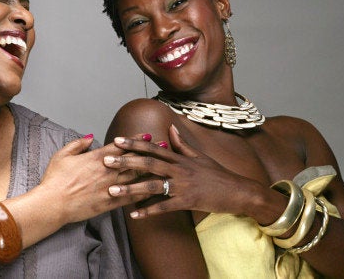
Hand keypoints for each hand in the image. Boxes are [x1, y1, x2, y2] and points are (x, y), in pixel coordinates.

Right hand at [38, 133, 154, 223]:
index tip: (147, 134)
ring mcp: (111, 187)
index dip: (136, 139)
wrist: (53, 204)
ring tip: (164, 164)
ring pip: (136, 176)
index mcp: (97, 158)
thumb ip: (78, 144)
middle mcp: (108, 171)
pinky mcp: (110, 203)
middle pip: (134, 159)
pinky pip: (131, 196)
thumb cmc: (55, 180)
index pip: (122, 146)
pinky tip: (153, 190)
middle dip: (150, 151)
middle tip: (164, 145)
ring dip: (151, 169)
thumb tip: (90, 137)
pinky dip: (143, 192)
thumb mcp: (62, 155)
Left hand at [105, 125, 259, 217]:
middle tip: (106, 161)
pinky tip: (133, 215)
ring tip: (112, 190)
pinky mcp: (187, 201)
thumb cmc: (217, 174)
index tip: (117, 141)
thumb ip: (182, 144)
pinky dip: (148, 211)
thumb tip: (171, 128)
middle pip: (148, 164)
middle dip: (126, 162)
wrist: (238, 191)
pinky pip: (164, 207)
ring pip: (153, 186)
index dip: (134, 144)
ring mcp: (183, 186)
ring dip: (131, 188)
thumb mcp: (200, 156)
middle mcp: (179, 169)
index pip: (153, 148)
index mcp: (180, 158)